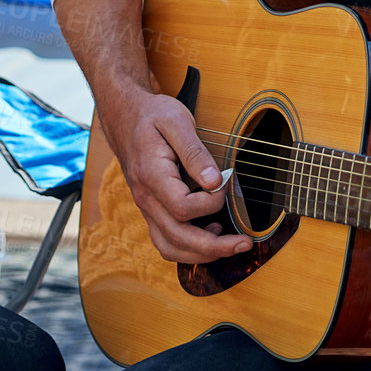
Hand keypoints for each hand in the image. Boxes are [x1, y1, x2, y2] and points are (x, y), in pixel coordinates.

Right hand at [104, 87, 250, 264]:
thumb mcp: (176, 121)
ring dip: (201, 254)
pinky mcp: (152, 210)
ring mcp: (146, 207)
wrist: (126, 117)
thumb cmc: (153, 116)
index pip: (182, 207)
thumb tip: (213, 181)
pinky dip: (188, 247)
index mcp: (151, 175)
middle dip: (213, 247)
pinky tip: (210, 232)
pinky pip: (166, 240)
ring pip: (169, 247)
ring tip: (230, 246)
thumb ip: (195, 152)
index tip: (226, 183)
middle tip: (244, 243)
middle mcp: (146, 198)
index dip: (210, 202)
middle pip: (177, 237)